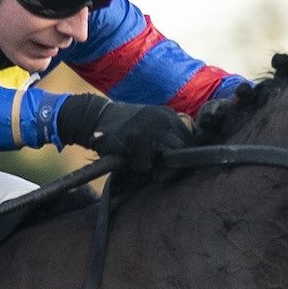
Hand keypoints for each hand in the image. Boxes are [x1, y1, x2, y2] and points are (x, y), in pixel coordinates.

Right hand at [54, 96, 192, 169]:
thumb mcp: (151, 126)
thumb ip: (168, 137)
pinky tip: (130, 159)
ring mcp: (151, 127)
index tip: (173, 166)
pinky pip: (146, 163)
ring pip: (169, 157)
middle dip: (175, 164)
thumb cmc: (125, 128)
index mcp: (170, 115)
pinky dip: (139, 166)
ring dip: (159, 167)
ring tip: (146, 166)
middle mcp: (164, 119)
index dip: (185, 156)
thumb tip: (185, 161)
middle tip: (161, 173)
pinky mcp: (136, 138)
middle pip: (185, 148)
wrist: (96, 116)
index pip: (192, 140)